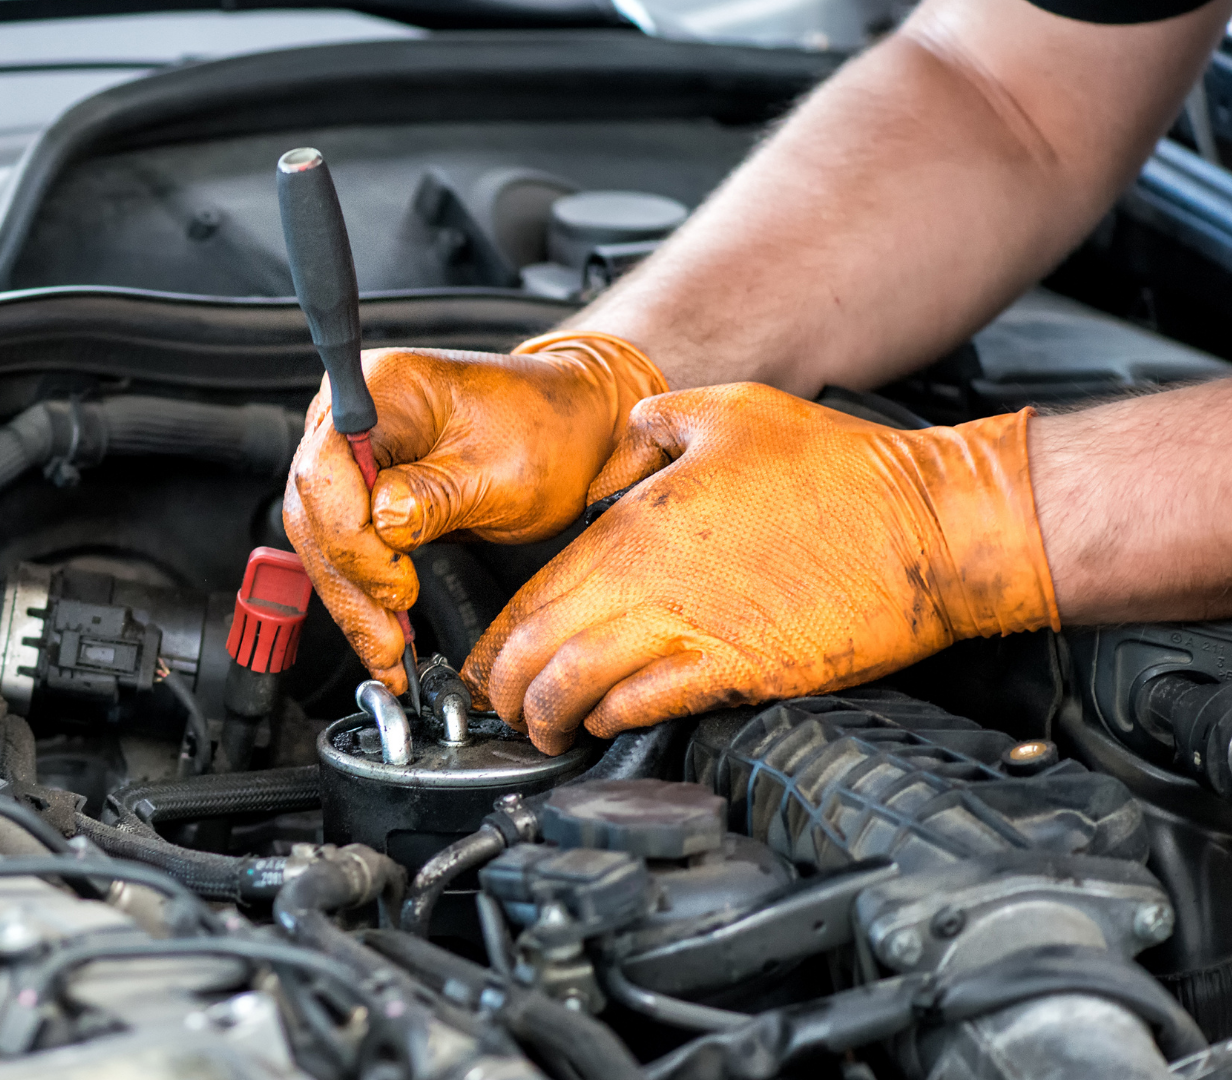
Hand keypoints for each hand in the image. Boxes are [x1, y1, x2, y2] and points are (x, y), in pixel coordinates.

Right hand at [283, 332, 665, 692]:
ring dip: (352, 599)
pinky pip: (345, 547)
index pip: (327, 470)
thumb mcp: (503, 471)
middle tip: (387, 641)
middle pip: (315, 510)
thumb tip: (383, 526)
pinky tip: (382, 631)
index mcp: (382, 388)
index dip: (352, 538)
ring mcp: (353, 453)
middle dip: (349, 583)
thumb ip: (435, 496)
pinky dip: (362, 592)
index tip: (396, 585)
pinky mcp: (363, 490)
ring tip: (386, 652)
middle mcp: (352, 415)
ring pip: (321, 539)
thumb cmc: (547, 431)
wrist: (573, 428)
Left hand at [463, 383, 1059, 753]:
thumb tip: (623, 439)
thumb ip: (655, 425)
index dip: (497, 638)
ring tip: (543, 731)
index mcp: (636, 524)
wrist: (932, 525)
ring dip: (549, 716)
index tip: (486, 661)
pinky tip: (607, 722)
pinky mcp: (741, 671)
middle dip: (504, 690)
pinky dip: (614, 720)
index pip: (532, 593)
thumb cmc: (841, 469)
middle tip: (498, 708)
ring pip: (580, 687)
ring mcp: (694, 630)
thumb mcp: (729, 411)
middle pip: (539, 649)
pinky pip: (650, 706)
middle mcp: (650, 581)